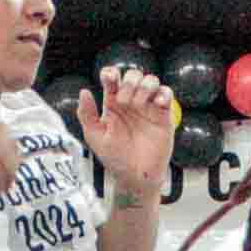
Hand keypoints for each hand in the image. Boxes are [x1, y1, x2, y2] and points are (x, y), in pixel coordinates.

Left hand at [76, 66, 174, 194]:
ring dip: (145, 85)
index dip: (111, 73)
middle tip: (123, 101)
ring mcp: (148, 108)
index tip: (109, 80)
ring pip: (151, 81)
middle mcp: (131, 102)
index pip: (112, 78)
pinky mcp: (164, 115)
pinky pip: (167, 94)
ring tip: (138, 103)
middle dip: (128, 82)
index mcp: (113, 104)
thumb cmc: (115, 158)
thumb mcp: (95, 137)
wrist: (135, 176)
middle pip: (133, 75)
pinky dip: (163, 94)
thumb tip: (84, 92)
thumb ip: (86, 114)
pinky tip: (156, 104)